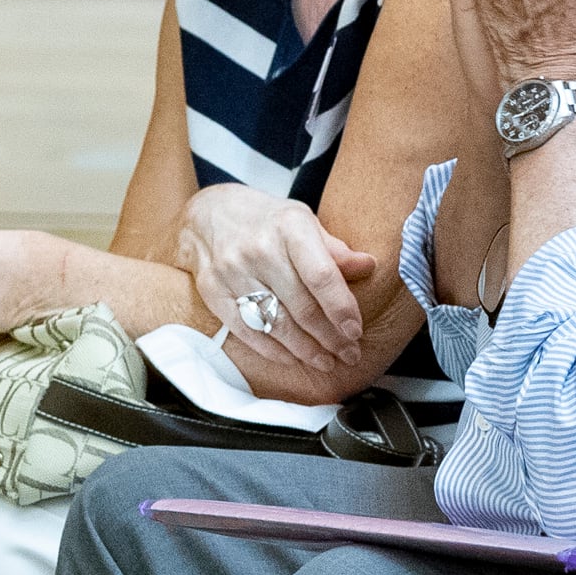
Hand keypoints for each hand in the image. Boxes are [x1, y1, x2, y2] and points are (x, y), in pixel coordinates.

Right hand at [177, 186, 377, 385]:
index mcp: (289, 226)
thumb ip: (334, 249)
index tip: (356, 331)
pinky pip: (247, 330)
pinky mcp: (213, 291)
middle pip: (301, 307)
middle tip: (349, 354)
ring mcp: (232, 271)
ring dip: (305, 350)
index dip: (342, 308)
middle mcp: (259, 249)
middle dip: (330, 337)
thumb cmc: (265, 220)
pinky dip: (272, 350)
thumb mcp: (302, 221)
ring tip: (325, 361)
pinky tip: (292, 358)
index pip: (321, 276)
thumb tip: (368, 266)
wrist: (207, 213)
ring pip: (276, 324)